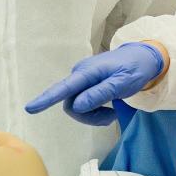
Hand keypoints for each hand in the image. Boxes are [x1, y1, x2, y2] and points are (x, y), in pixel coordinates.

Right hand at [24, 42, 166, 125]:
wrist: (144, 58)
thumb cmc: (135, 69)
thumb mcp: (122, 83)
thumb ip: (99, 94)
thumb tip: (77, 106)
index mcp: (87, 72)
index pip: (64, 88)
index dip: (46, 99)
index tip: (30, 108)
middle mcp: (80, 75)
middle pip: (71, 104)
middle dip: (87, 116)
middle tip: (111, 117)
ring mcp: (83, 79)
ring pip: (77, 106)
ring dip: (93, 115)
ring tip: (112, 113)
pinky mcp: (87, 84)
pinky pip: (83, 103)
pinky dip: (95, 111)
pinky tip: (109, 109)